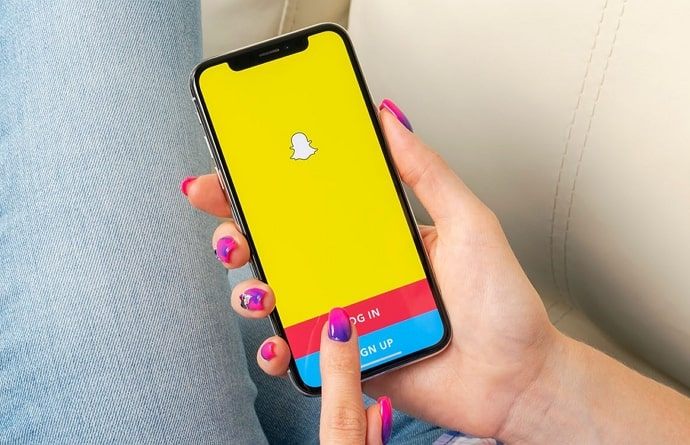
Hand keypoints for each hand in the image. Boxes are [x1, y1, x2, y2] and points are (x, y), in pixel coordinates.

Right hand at [183, 106, 561, 439]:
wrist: (517, 379)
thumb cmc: (502, 306)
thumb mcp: (471, 223)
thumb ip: (427, 173)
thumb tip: (390, 119)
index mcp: (376, 236)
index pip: (311, 203)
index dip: (266, 188)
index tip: (232, 174)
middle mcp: (355, 272)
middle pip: (281, 248)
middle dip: (239, 234)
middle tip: (231, 230)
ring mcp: (347, 315)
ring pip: (279, 297)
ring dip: (250, 289)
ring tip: (260, 288)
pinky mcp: (347, 358)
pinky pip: (298, 352)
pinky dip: (276, 349)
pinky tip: (280, 341)